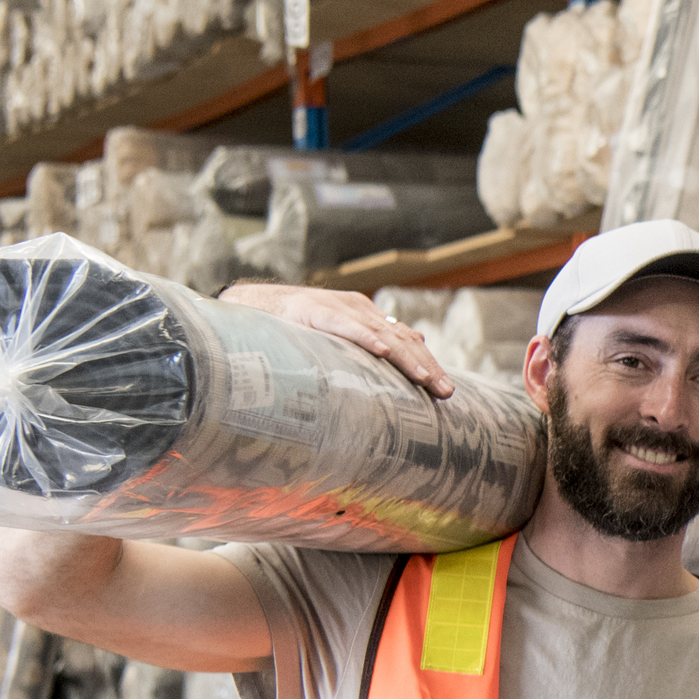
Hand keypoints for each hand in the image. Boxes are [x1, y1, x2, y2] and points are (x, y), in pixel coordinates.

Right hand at [222, 280, 451, 398]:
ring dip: (405, 358)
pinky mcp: (314, 310)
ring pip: (381, 334)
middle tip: (446, 392)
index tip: (446, 390)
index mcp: (366, 315)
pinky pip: (344, 325)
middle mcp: (359, 309)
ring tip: (424, 378)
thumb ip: (366, 346)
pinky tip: (382, 350)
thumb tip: (402, 361)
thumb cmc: (294, 328)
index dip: (427, 363)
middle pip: (402, 339)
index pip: (406, 340)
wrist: (251, 306)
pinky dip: (365, 337)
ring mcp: (338, 308)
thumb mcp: (336, 338)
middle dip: (426, 366)